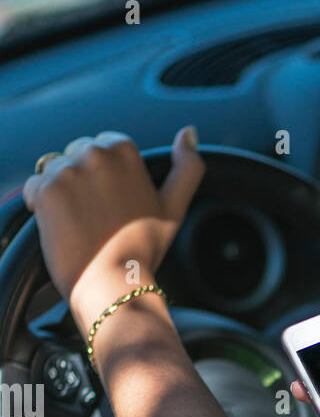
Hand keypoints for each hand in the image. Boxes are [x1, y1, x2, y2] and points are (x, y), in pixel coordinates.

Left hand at [23, 127, 203, 332]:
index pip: (101, 147)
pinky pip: (33, 188)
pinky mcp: (46, 190)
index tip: (111, 205)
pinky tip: (62, 228)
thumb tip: (189, 132)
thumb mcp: (173, 207)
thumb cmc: (144, 249)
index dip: (103, 177)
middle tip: (95, 217)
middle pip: (75, 155)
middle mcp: (95, 153)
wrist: (116, 284)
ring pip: (53, 170)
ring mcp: (68, 171)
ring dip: (61, 193)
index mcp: (124, 150)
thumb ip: (187, 168)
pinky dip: (41, 207)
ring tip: (79, 224)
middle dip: (80, 180)